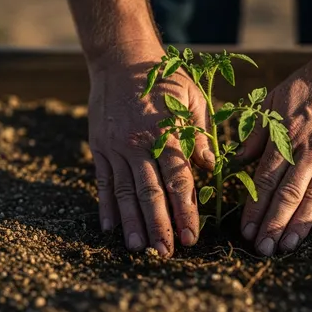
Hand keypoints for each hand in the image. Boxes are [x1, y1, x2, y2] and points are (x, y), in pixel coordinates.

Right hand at [87, 44, 214, 257]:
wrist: (121, 58)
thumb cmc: (165, 78)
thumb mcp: (192, 99)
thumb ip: (201, 135)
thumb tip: (212, 168)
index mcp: (166, 133)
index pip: (178, 181)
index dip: (185, 211)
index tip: (192, 237)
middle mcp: (138, 143)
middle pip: (150, 193)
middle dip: (160, 226)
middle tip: (167, 253)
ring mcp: (115, 147)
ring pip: (125, 192)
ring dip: (132, 223)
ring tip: (138, 248)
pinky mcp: (100, 147)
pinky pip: (103, 182)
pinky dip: (107, 206)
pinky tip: (110, 227)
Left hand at [236, 50, 311, 255]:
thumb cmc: (307, 85)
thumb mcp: (273, 101)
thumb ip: (256, 135)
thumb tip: (235, 162)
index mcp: (286, 137)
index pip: (266, 181)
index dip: (255, 209)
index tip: (246, 230)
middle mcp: (310, 150)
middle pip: (288, 196)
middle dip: (274, 226)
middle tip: (263, 249)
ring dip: (300, 226)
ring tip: (288, 246)